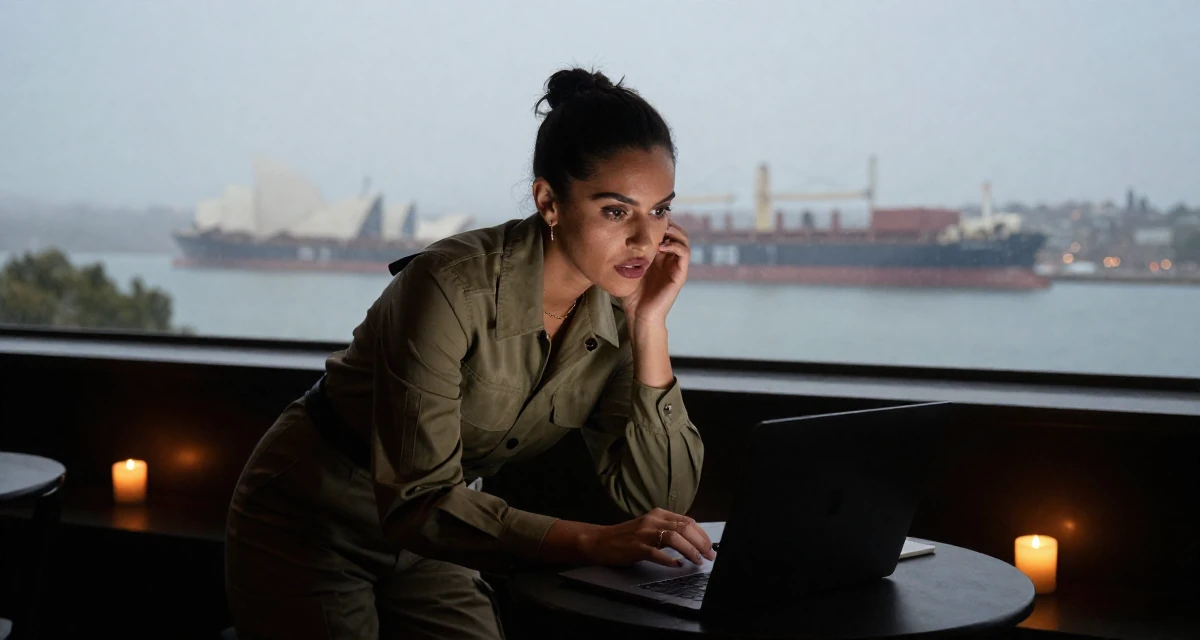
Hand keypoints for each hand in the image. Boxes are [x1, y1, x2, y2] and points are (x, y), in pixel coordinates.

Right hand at [581, 508, 715, 567]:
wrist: (600, 540)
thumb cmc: (627, 536)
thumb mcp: (650, 527)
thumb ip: (668, 530)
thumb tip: (693, 540)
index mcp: (659, 514)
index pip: (687, 521)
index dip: (702, 535)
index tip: (710, 547)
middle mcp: (653, 520)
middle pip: (684, 528)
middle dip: (701, 543)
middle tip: (709, 556)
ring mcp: (644, 533)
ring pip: (674, 538)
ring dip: (690, 550)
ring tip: (698, 561)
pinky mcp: (636, 547)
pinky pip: (656, 553)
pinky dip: (669, 559)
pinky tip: (677, 565)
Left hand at [621, 218, 689, 325]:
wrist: (639, 315)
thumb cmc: (631, 294)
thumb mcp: (626, 268)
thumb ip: (625, 253)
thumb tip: (612, 235)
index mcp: (659, 256)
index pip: (666, 231)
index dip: (659, 222)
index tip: (646, 217)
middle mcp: (669, 259)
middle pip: (677, 231)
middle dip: (668, 223)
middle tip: (654, 221)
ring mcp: (676, 266)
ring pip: (683, 240)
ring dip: (673, 232)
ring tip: (660, 232)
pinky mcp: (679, 275)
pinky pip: (684, 254)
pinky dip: (675, 245)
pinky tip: (662, 246)